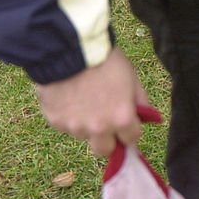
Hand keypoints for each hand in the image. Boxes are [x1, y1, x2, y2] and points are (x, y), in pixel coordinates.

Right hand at [34, 47, 149, 156]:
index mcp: (121, 119)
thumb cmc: (103, 59)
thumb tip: (144, 116)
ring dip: (84, 123)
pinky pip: (63, 125)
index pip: (131, 139)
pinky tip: (66, 95)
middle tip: (103, 121)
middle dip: (107, 139)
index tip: (125, 121)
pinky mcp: (55, 121)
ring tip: (81, 98)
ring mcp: (74, 127)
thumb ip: (140, 100)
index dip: (129, 129)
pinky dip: (66, 115)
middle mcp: (98, 129)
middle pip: (104, 150)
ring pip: (82, 134)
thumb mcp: (131, 76)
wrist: (68, 48)